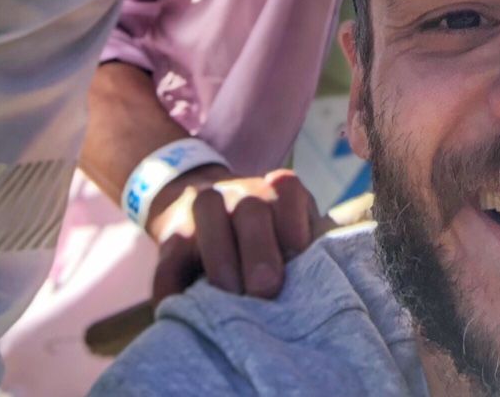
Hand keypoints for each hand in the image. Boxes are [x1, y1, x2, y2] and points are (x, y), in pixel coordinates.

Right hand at [148, 167, 321, 304]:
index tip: (300, 261)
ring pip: (208, 218)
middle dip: (260, 250)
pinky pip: (168, 262)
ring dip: (221, 261)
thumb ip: (311, 245)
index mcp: (275, 188)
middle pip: (251, 209)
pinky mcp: (171, 237)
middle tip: (267, 289)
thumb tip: (331, 276)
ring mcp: (201, 208)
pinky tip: (182, 310)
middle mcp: (239, 191)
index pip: (288, 194)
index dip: (295, 229)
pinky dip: (172, 290)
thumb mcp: (292, 227)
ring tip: (230, 300)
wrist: (206, 204)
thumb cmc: (266, 232)